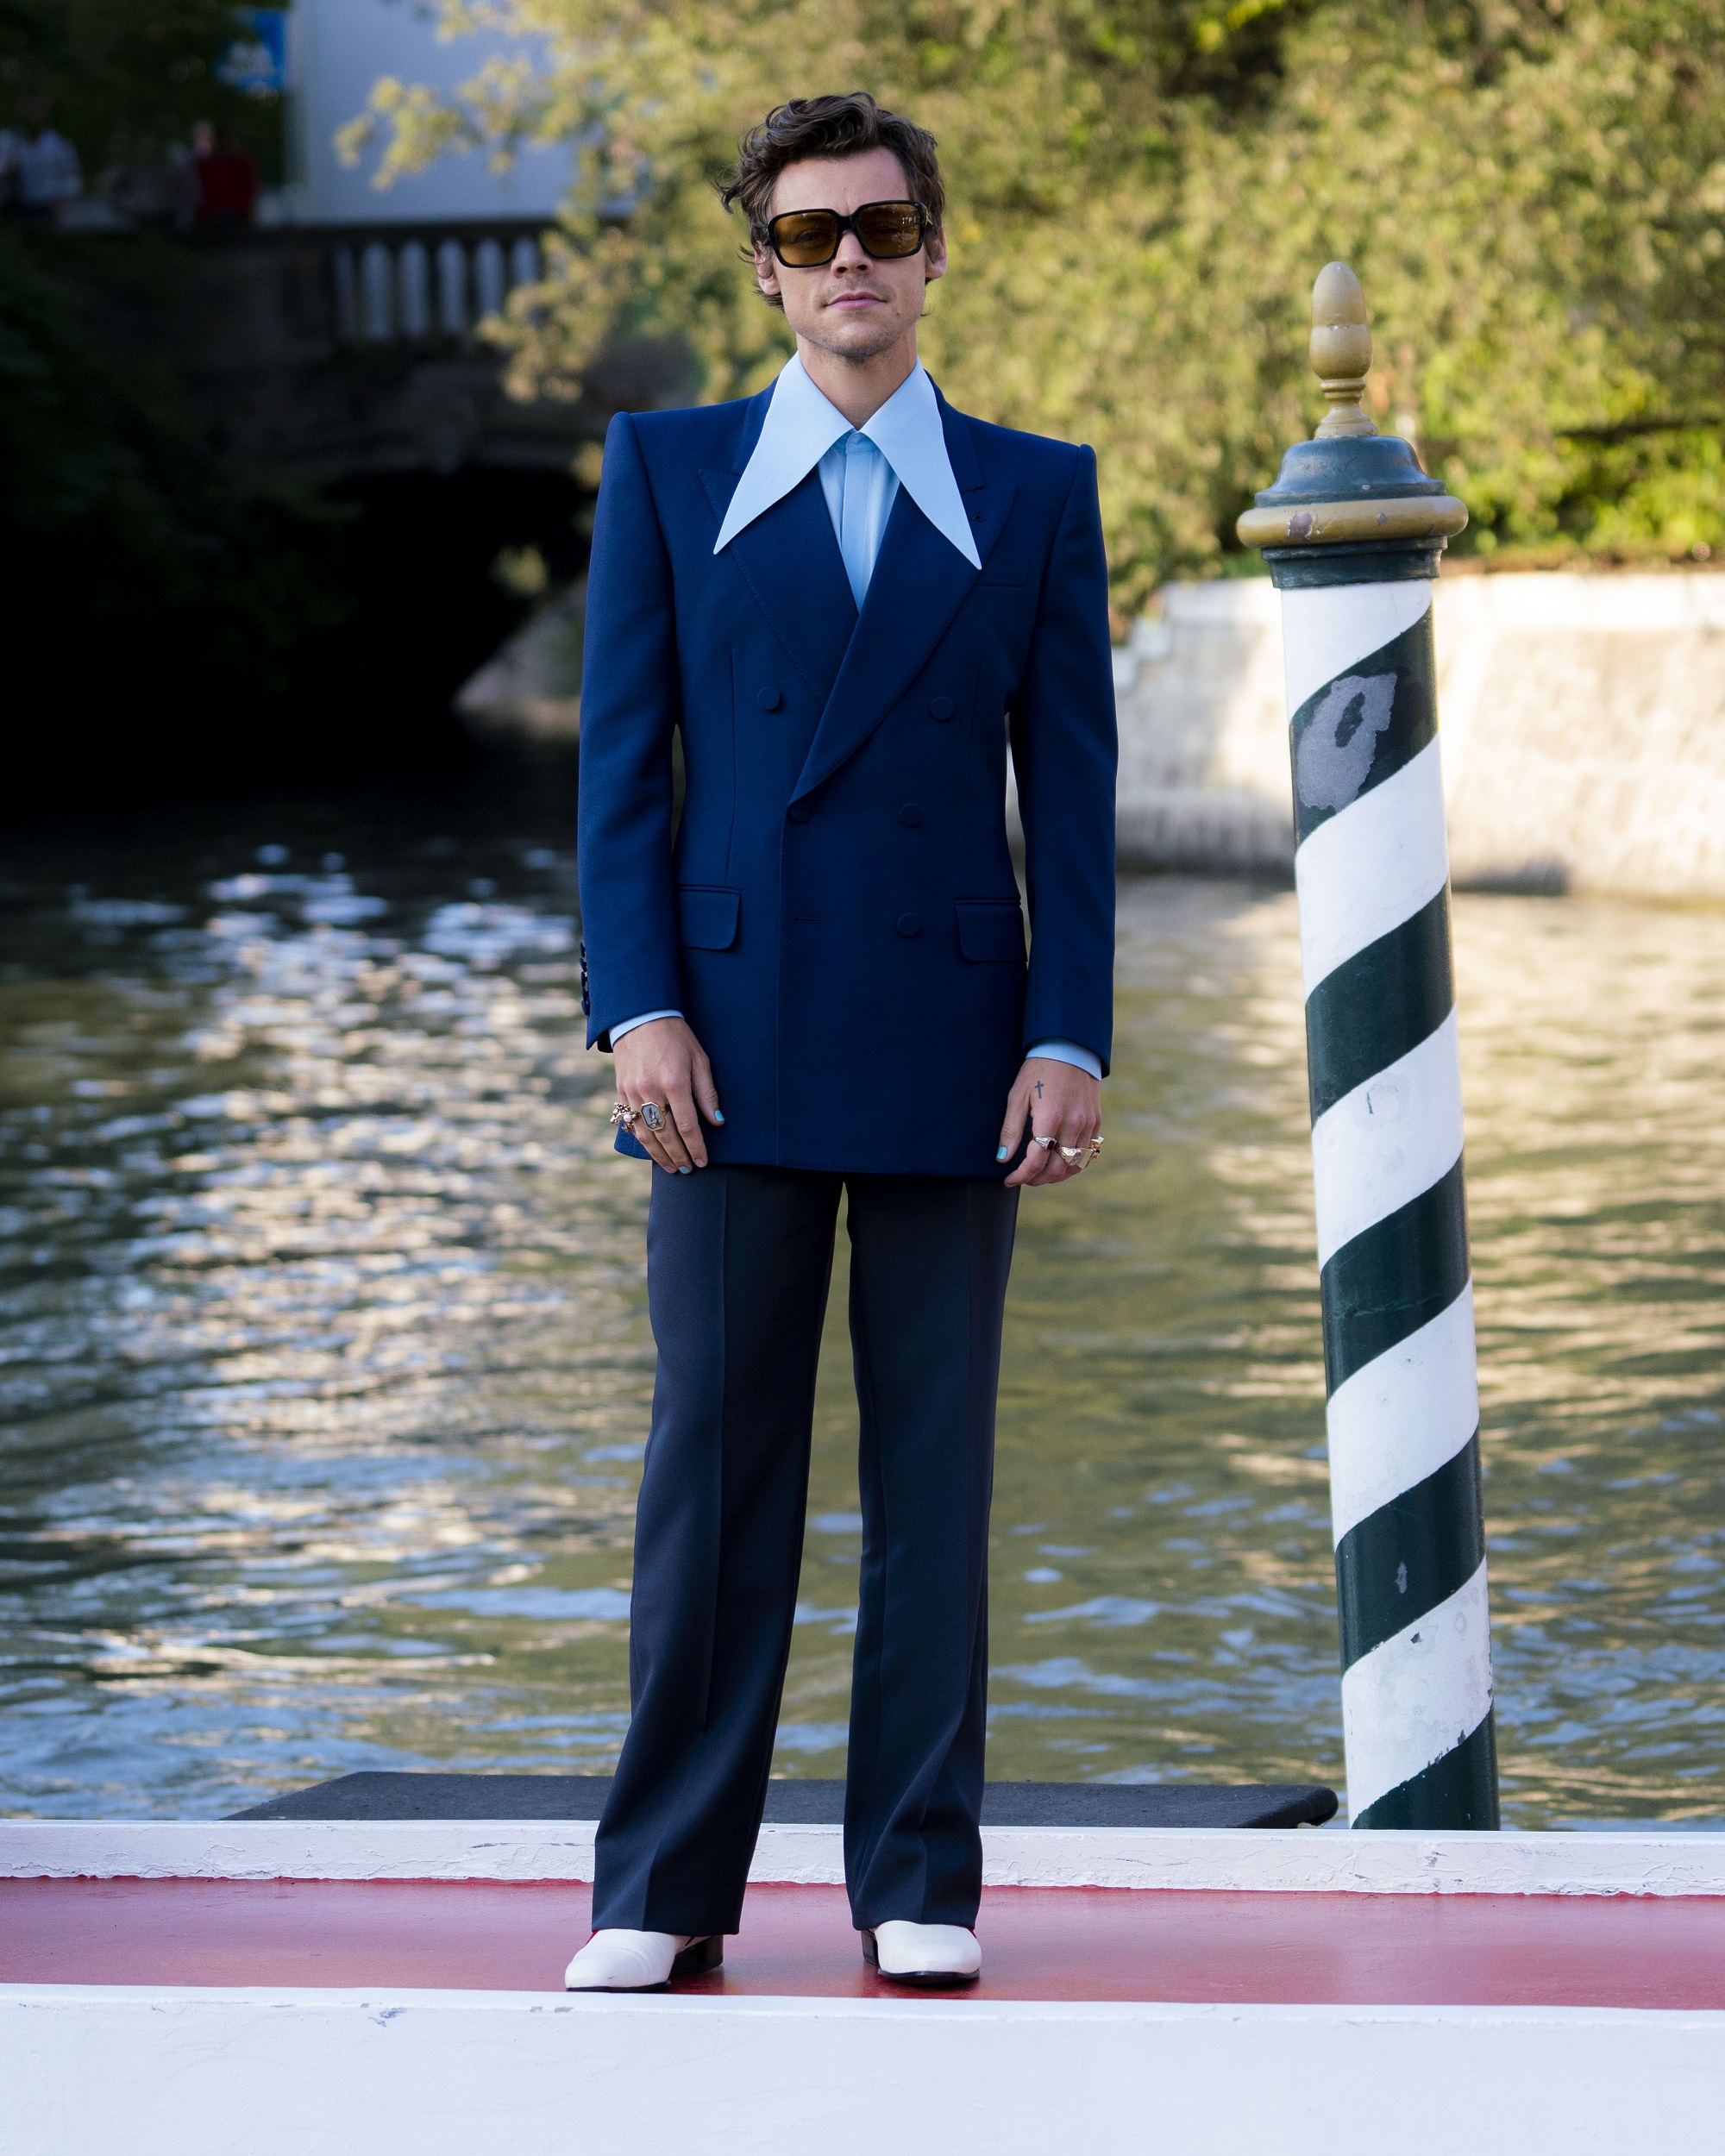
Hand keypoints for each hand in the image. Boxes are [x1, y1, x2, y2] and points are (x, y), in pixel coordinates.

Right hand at [612, 1017, 721, 1171]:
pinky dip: (643, 1140)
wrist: (640, 1017)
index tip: (703, 1161)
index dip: (696, 1147)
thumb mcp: (699, 1059)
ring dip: (660, 1155)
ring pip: (646, 1134)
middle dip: (679, 1156)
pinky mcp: (621, 1091)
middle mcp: (652, 1090)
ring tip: (672, 1168)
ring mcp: (633, 1092)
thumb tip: (716, 1121)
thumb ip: (707, 1093)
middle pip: (666, 1135)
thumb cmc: (676, 1037)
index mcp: (675, 1082)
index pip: (688, 1126)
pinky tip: (653, 1150)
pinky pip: (631, 1123)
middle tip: (689, 1170)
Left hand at [998, 1057, 1101, 1188]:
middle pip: (1057, 1169)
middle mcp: (1073, 1124)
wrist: (1069, 1049)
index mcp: (1050, 1118)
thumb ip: (1011, 1129)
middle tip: (1023, 1177)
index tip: (1009, 1180)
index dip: (1021, 1175)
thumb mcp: (1018, 1096)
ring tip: (1040, 1173)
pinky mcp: (1096, 1121)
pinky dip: (1072, 1163)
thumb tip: (1002, 1157)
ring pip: (1074, 1165)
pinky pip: (1087, 1153)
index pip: (1036, 1161)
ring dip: (1056, 1175)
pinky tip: (1058, 1161)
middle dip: (1037, 1179)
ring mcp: (1088, 1124)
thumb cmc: (1038, 1070)